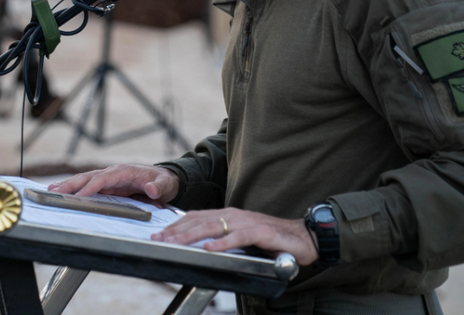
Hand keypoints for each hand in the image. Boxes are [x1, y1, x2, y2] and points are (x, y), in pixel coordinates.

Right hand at [49, 164, 179, 202]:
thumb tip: (151, 189)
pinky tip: (62, 192)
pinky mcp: (107, 185)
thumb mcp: (165, 184)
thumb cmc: (164, 181)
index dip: (91, 186)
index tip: (80, 195)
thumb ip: (159, 187)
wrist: (165, 179)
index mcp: (124, 171)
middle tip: (54, 191)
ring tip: (51, 191)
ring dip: (68, 185)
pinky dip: (74, 188)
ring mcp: (109, 178)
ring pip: (85, 180)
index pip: (104, 178)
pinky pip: (88, 185)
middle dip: (71, 183)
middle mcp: (113, 172)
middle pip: (89, 176)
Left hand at [152, 208, 319, 264]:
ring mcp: (248, 222)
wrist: (304, 236)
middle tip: (159, 239)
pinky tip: (210, 249)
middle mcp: (234, 215)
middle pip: (200, 221)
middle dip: (177, 230)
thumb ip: (222, 238)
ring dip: (193, 235)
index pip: (196, 217)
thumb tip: (199, 246)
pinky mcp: (262, 232)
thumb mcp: (241, 237)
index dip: (176, 225)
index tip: (159, 234)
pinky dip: (223, 243)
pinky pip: (239, 237)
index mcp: (227, 215)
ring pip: (215, 226)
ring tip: (176, 243)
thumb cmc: (271, 239)